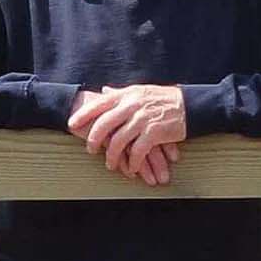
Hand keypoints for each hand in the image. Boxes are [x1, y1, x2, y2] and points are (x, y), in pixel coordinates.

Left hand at [67, 84, 187, 185]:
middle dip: (94, 139)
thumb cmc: (163, 99)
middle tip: (90, 150)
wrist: (190, 106)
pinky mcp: (154, 132)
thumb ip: (120, 94)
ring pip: (119, 141)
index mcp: (126, 95)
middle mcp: (132, 105)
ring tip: (111, 164)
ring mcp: (143, 119)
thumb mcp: (139, 91)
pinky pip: (137, 151)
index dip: (83, 115)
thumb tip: (103, 91)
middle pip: (104, 124)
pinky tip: (131, 169)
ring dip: (112, 156)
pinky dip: (132, 162)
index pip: (99, 104)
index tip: (71, 124)